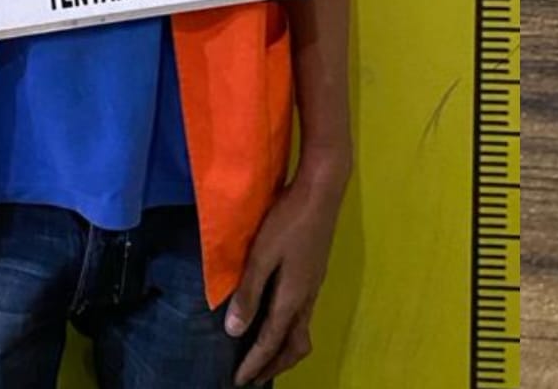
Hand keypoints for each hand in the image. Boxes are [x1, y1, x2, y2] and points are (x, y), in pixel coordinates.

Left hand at [226, 163, 347, 383]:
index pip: (272, 341)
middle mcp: (307, 296)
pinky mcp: (315, 272)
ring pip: (302, 331)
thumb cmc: (289, 219)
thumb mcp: (262, 255)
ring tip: (264, 355)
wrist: (322, 189)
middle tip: (254, 378)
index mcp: (293, 296)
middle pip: (295, 345)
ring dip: (283, 350)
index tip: (239, 382)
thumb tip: (235, 331)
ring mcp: (314, 284)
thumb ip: (249, 293)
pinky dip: (289, 330)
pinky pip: (303, 315)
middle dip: (275, 365)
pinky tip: (276, 318)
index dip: (255, 364)